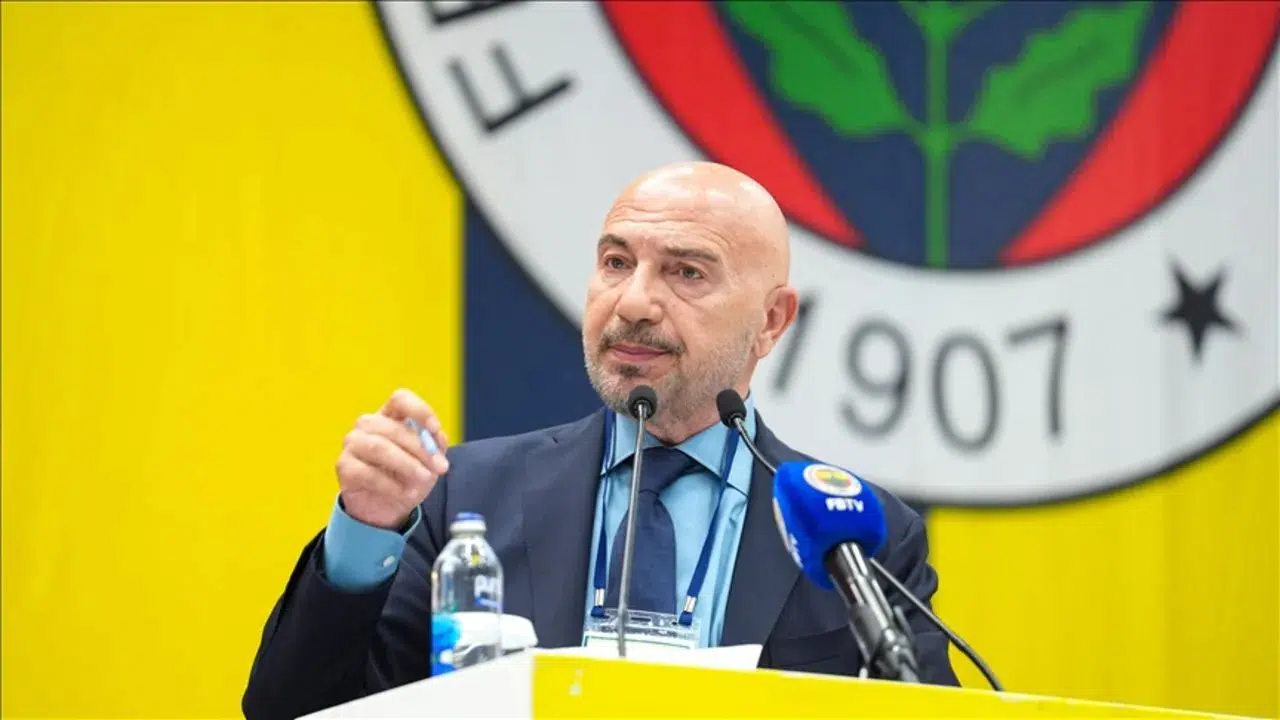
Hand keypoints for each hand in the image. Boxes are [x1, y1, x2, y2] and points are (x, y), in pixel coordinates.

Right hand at [336, 388, 450, 529]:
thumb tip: (436, 437)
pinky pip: (367, 472)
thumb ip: (436, 445)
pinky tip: (405, 494)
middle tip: (439, 468)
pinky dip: (391, 485)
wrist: (388, 508)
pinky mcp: (344, 466)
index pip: (400, 399)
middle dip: (420, 449)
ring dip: (406, 465)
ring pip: (378, 447)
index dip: (419, 410)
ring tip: (423, 479)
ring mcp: (353, 443)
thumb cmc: (408, 476)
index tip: (435, 429)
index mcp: (390, 415)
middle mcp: (368, 424)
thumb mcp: (430, 460)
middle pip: (393, 427)